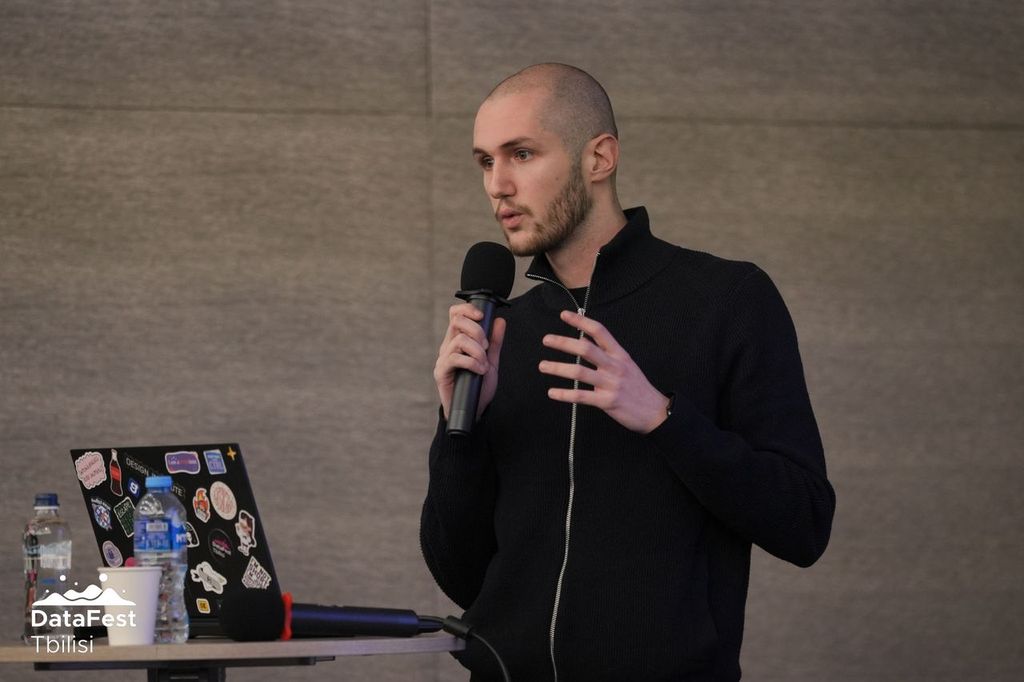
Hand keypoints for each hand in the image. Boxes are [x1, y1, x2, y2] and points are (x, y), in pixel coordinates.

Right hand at [434, 302, 506, 421]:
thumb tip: (500, 320)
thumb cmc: (479, 386)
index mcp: (458, 340)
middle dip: (477, 330)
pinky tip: (479, 371)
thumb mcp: (491, 361)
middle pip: (457, 321)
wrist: (473, 411)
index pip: (456, 314)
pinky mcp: (441, 372)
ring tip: (484, 365)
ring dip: (477, 351)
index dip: (468, 309)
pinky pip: (455, 358)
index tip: (482, 317)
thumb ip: (495, 342)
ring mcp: (443, 358)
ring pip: (459, 340)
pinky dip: (472, 362)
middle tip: (486, 347)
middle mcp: (448, 346)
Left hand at [539, 310, 669, 433]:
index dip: (580, 321)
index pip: (599, 331)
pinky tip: (552, 392)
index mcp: (620, 355)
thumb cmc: (638, 388)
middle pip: (586, 348)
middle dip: (563, 342)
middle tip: (546, 340)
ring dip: (557, 368)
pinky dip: (564, 394)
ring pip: (579, 372)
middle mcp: (615, 366)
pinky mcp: (607, 402)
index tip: (564, 315)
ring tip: (543, 366)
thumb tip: (585, 340)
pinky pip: (581, 396)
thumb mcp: (626, 365)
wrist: (656, 412)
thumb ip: (607, 353)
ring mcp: (611, 384)